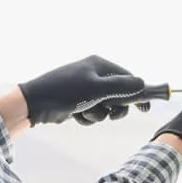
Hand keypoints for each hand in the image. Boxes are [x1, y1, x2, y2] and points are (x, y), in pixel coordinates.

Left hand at [19, 56, 148, 125]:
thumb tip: (143, 84)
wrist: (36, 103)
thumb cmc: (66, 92)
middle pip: (118, 95)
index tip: (145, 109)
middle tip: (111, 115)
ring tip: (85, 112)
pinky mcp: (78, 101)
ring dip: (97, 114)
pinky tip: (76, 115)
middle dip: (114, 108)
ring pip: (105, 107)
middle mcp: (94, 74)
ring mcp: (86, 88)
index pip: (128, 78)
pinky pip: (93, 112)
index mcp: (99, 65)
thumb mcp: (97, 89)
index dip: (137, 94)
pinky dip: (87, 117)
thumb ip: (122, 87)